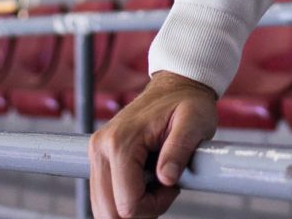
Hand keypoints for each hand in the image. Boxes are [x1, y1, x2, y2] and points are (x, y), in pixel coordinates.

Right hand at [88, 70, 217, 217]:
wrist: (176, 85)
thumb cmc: (188, 101)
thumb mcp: (195, 121)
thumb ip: (180, 149)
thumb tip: (167, 179)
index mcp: (121, 142)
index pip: (127, 204)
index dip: (155, 205)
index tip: (173, 184)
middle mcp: (100, 149)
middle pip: (109, 212)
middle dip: (142, 209)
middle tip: (166, 186)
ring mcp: (96, 154)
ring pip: (103, 208)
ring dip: (132, 204)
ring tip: (158, 180)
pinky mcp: (99, 158)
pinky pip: (104, 196)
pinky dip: (125, 196)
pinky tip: (146, 179)